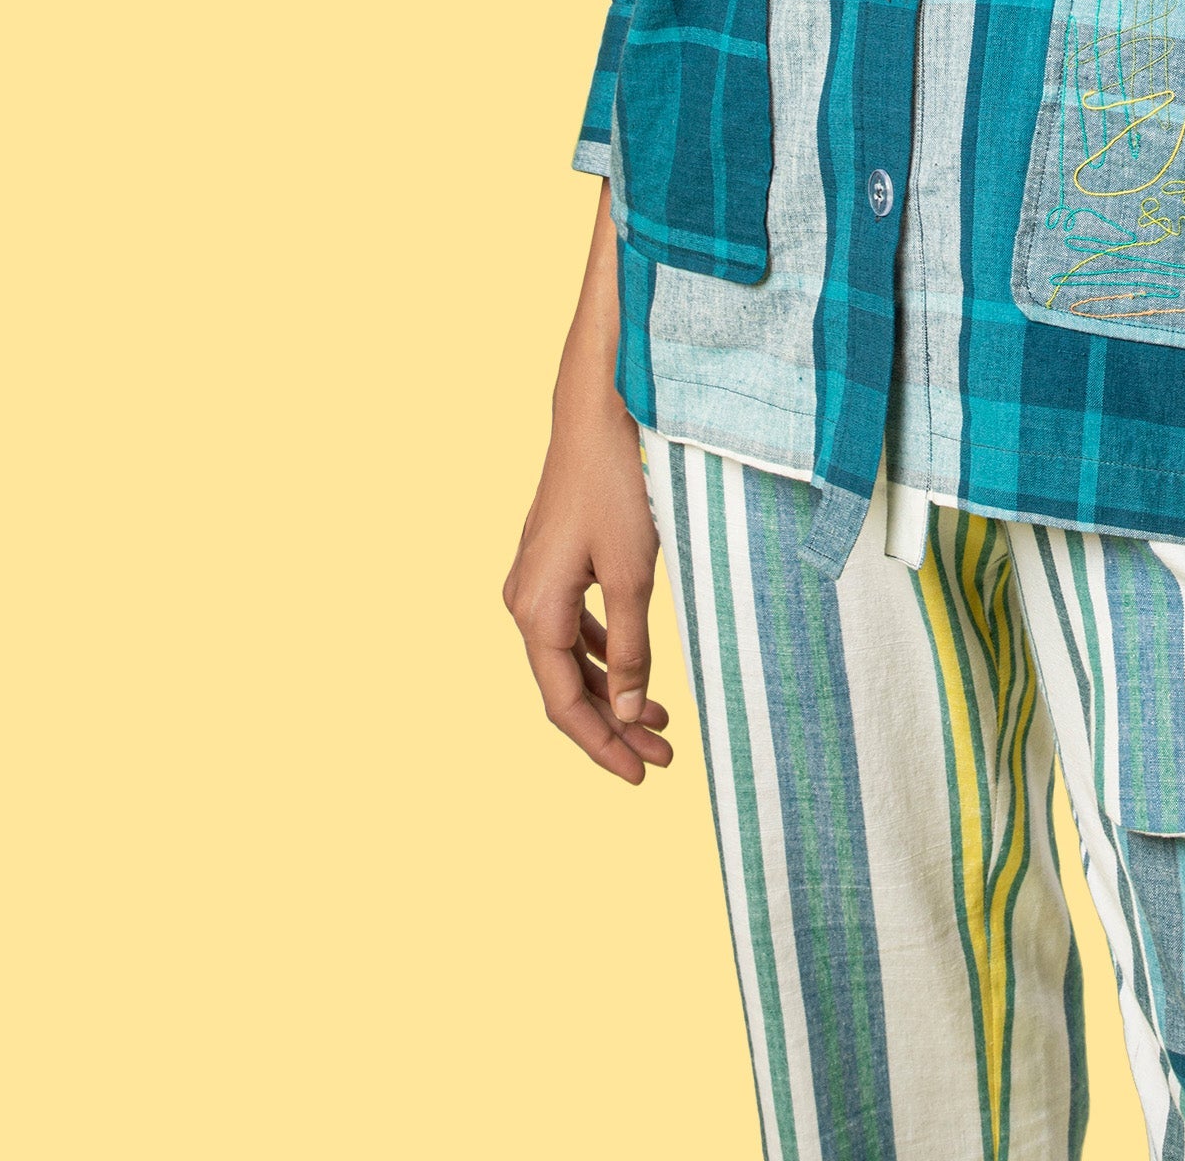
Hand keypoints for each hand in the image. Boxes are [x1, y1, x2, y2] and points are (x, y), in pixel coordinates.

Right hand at [503, 184, 674, 784]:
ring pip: (567, 657)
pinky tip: (629, 667)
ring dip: (609, 690)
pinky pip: (570, 625)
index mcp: (533, 610)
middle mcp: (522, 599)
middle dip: (611, 726)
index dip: (602, 748)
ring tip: (657, 719)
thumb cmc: (617, 485)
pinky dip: (600, 652)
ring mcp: (534, 577)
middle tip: (662, 756)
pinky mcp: (552, 558)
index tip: (642, 776)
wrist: (598, 408)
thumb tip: (623, 716)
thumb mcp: (632, 574)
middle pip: (562, 687)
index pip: (563, 705)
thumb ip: (627, 649)